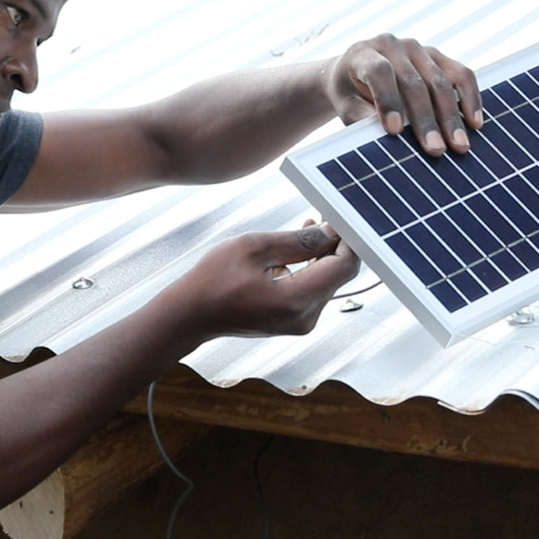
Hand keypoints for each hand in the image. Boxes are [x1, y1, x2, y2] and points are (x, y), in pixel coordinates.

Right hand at [168, 222, 358, 339]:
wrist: (190, 314)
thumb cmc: (213, 280)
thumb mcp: (254, 247)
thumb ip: (297, 240)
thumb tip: (328, 232)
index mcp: (296, 300)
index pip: (344, 266)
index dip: (348, 238)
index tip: (340, 217)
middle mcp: (305, 317)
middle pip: (339, 275)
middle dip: (335, 244)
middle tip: (323, 216)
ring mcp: (300, 323)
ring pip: (327, 282)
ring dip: (322, 255)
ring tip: (307, 227)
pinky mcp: (293, 321)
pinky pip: (313, 291)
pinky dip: (310, 269)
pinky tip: (295, 251)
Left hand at [326, 34, 482, 155]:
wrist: (354, 71)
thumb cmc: (349, 93)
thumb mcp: (345, 106)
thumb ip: (361, 118)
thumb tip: (386, 140)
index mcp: (362, 54)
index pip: (379, 73)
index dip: (388, 101)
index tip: (394, 131)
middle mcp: (392, 45)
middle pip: (414, 82)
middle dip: (426, 119)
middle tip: (436, 149)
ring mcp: (418, 48)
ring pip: (441, 80)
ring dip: (452, 116)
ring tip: (460, 145)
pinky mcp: (438, 56)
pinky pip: (461, 74)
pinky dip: (470, 98)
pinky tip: (475, 123)